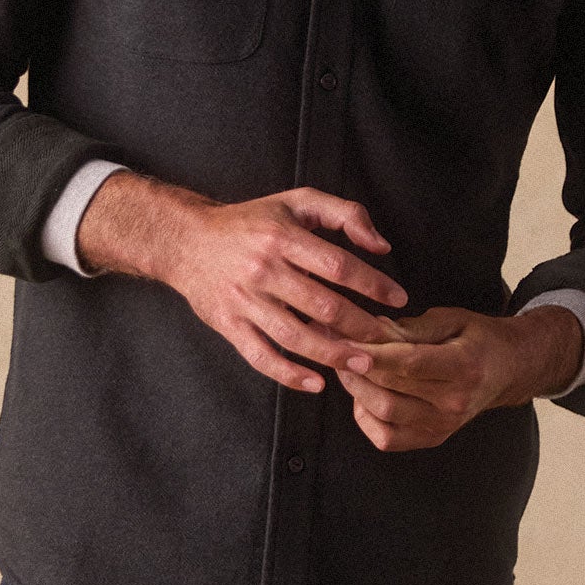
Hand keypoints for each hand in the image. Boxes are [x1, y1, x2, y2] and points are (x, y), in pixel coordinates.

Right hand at [75, 173, 408, 394]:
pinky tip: (316, 383)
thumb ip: (344, 214)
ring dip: (332, 354)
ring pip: (295, 335)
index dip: (373, 283)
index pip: (338, 264)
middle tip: (385, 339)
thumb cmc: (250, 221)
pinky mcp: (228, 325)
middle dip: (359, 325)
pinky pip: (261, 356)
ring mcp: (244, 300)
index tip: (398, 299)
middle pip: (321, 304)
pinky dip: (289, 374)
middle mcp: (263, 269)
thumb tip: (381, 245)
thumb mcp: (296, 201)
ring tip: (361, 363)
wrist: (186, 241)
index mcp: (282, 236)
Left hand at [335, 303, 583, 450]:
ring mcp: (444, 426)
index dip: (373, 357)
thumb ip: (410, 327)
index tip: (344, 346)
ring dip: (357, 390)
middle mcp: (455, 402)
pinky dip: (366, 417)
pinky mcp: (433, 438)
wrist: (509, 370)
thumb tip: (368, 329)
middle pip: (391, 391)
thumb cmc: (477, 339)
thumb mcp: (451, 319)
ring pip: (384, 415)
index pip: (410, 364)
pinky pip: (387, 438)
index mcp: (464, 366)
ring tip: (347, 367)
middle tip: (334, 346)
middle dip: (355, 369)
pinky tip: (364, 395)